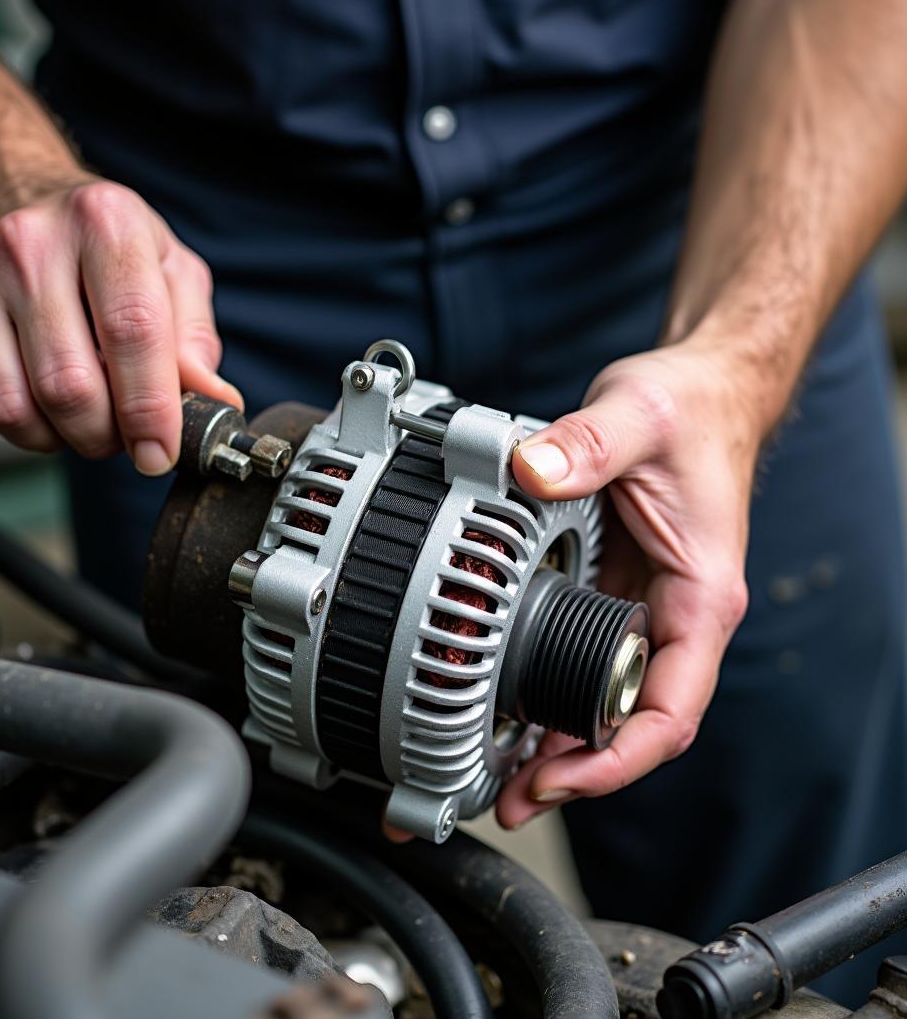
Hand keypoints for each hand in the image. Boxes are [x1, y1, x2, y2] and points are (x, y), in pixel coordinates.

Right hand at [0, 175, 241, 473]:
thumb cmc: (94, 240)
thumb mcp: (166, 265)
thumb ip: (194, 336)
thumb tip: (213, 401)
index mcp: (103, 223)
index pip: (133, 332)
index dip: (152, 409)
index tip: (160, 452)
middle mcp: (25, 245)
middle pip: (71, 387)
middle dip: (105, 435)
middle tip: (119, 431)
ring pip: (14, 410)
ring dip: (56, 439)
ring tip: (78, 415)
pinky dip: (8, 429)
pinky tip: (29, 394)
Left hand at [496, 342, 758, 828]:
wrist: (696, 391)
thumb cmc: (690, 410)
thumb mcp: (638, 417)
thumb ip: (586, 444)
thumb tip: (529, 471)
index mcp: (698, 596)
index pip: (669, 708)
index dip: (617, 758)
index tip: (561, 778)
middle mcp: (671, 615)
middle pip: (627, 722)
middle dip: (572, 770)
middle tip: (507, 798)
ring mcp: (638, 608)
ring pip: (599, 700)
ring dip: (552, 744)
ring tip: (492, 777)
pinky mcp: (609, 591)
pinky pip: (577, 660)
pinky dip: (543, 693)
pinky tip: (502, 710)